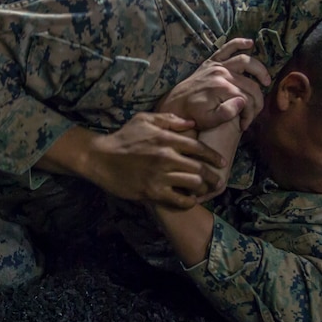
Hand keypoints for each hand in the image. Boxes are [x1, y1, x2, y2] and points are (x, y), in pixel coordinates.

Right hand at [85, 112, 227, 208]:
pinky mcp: (152, 191)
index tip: (222, 163)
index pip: (198, 148)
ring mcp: (160, 175)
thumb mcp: (145, 120)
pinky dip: (188, 201)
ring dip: (202, 188)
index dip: (213, 156)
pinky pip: (178, 200)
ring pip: (193, 184)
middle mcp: (166, 157)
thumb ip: (170, 120)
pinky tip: (189, 200)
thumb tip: (191, 124)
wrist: (100, 157)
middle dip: (213, 176)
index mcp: (166, 139)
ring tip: (204, 191)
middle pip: (200, 168)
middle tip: (218, 181)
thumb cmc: (123, 137)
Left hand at [156, 38, 269, 130]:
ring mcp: (217, 65)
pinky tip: (250, 43)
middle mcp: (221, 73)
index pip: (247, 99)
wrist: (176, 105)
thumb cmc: (193, 115)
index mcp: (222, 89)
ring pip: (245, 61)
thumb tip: (243, 102)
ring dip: (259, 69)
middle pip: (250, 83)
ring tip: (266, 81)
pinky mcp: (212, 61)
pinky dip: (239, 43)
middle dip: (257, 98)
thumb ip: (227, 113)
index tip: (244, 124)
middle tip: (257, 109)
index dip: (250, 114)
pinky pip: (227, 47)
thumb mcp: (209, 121)